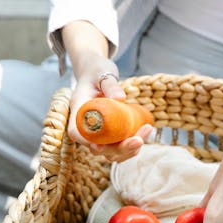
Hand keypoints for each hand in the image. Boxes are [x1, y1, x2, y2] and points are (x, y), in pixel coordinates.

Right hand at [62, 21, 152, 161]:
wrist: (98, 72)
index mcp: (79, 110)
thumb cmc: (97, 70)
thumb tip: (121, 98)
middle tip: (139, 140)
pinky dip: (132, 146)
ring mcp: (98, 132)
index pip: (76, 132)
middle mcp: (87, 126)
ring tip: (146, 131)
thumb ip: (110, 84)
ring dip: (129, 150)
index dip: (87, 142)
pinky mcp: (110, 134)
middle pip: (97, 148)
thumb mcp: (102, 73)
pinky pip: (119, 147)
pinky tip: (145, 132)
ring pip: (110, 152)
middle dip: (119, 149)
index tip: (101, 145)